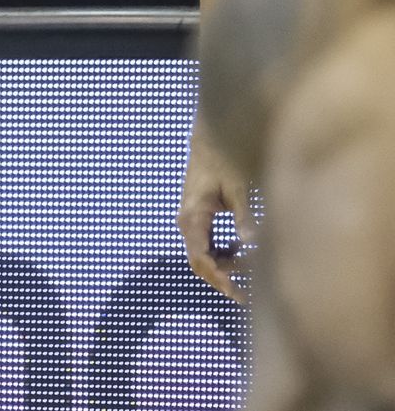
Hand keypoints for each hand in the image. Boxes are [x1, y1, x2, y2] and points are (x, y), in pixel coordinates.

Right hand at [178, 125, 259, 301]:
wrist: (209, 145)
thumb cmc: (223, 163)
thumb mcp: (238, 189)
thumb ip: (244, 217)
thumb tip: (254, 244)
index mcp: (193, 218)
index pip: (200, 257)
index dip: (218, 278)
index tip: (237, 292)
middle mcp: (187, 223)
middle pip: (198, 263)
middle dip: (221, 279)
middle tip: (247, 295)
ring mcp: (190, 223)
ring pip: (202, 257)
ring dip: (223, 267)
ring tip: (251, 270)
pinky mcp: (198, 222)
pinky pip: (206, 247)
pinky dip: (222, 255)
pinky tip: (241, 250)